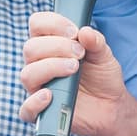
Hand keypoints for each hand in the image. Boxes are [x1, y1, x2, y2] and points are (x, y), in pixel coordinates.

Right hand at [19, 11, 127, 135]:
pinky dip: (35, 102)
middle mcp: (39, 64)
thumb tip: (84, 31)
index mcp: (50, 44)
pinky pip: (26, 109)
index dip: (53, 24)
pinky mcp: (41, 111)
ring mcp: (38, 87)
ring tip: (74, 69)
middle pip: (30, 48)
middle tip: (80, 54)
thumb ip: (96, 42)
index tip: (73, 32)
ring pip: (28, 74)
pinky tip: (50, 95)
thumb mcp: (104, 56)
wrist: (110, 107)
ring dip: (51, 67)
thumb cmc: (101, 77)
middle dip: (57, 46)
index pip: (37, 24)